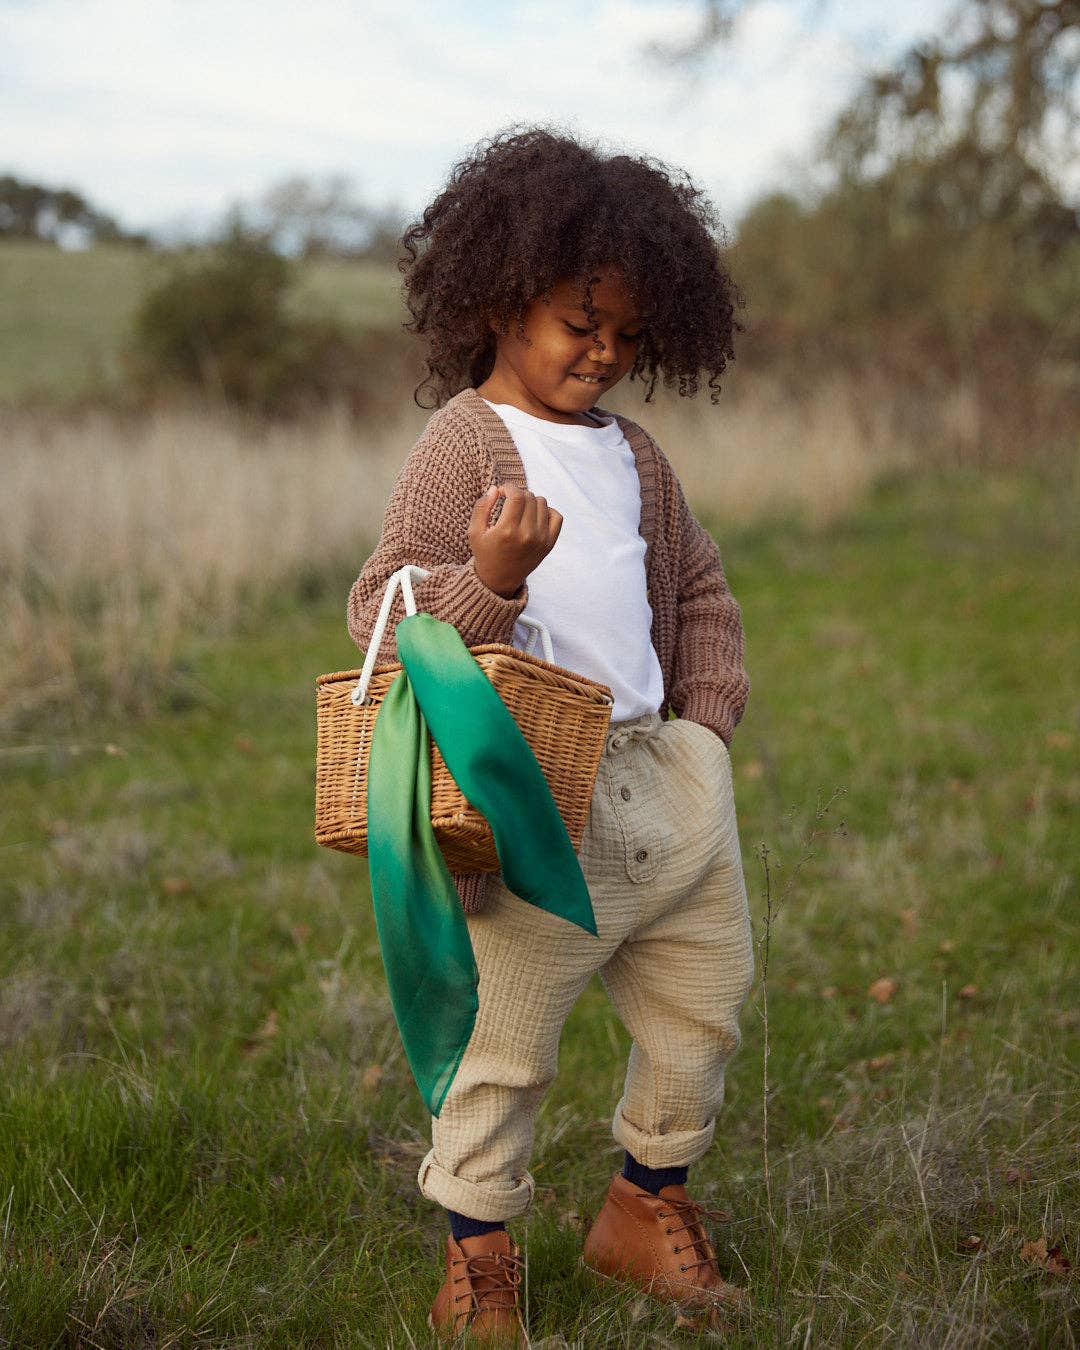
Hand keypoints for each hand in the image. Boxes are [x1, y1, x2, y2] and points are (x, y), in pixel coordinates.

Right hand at [468, 483, 562, 598]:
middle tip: (509, 502)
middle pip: (529, 497)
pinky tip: (534, 516)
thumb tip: (495, 488)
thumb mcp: (474, 531)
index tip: (502, 491)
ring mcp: (541, 540)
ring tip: (520, 510)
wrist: (500, 579)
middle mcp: (527, 535)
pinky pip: (557, 516)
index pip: (517, 496)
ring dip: (531, 501)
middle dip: (518, 494)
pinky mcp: (549, 544)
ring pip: (542, 503)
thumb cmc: (485, 553)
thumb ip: (481, 507)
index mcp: (507, 531)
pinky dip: (547, 511)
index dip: (509, 487)